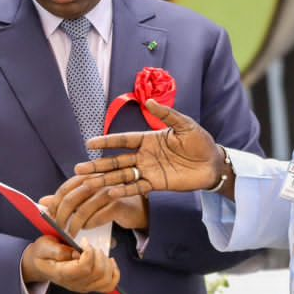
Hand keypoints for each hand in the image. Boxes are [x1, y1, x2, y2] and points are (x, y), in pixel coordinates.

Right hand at [21, 235, 119, 293]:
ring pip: (106, 280)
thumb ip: (58, 250)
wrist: (38, 265)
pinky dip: (114, 273)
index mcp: (63, 274)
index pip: (85, 268)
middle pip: (98, 273)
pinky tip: (110, 262)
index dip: (89, 252)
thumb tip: (76, 253)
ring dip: (106, 263)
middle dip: (98, 255)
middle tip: (90, 246)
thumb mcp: (44, 246)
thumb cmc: (42, 254)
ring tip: (98, 253)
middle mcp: (75, 284)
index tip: (84, 242)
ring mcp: (83, 287)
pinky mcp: (90, 286)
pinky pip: (109, 285)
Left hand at [42, 174, 148, 236]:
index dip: (54, 203)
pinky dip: (90, 224)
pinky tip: (88, 228)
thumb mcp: (86, 200)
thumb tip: (42, 201)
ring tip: (71, 234)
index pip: (65, 188)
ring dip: (74, 224)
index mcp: (88, 176)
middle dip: (61, 216)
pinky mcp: (118, 204)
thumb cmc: (109, 203)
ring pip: (84, 209)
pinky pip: (98, 216)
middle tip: (58, 229)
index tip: (48, 217)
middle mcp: (98, 180)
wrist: (137, 209)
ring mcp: (109, 191)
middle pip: (72, 199)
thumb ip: (66, 199)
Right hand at [74, 99, 224, 196]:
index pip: (123, 140)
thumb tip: (148, 101)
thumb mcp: (184, 124)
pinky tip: (109, 192)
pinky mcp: (157, 184)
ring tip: (87, 182)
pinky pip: (137, 187)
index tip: (89, 143)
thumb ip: (166, 114)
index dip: (107, 142)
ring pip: (122, 175)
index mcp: (149, 139)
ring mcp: (149, 171)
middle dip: (98, 164)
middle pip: (117, 160)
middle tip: (79, 168)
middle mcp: (145, 155)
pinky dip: (124, 190)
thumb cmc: (200, 142)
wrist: (214, 164)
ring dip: (105, 179)